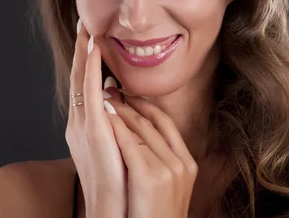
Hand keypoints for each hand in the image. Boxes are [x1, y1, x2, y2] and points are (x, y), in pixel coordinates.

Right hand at [65, 20, 127, 216]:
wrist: (112, 214)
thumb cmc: (118, 188)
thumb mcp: (116, 150)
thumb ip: (114, 124)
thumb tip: (117, 100)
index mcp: (86, 129)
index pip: (84, 88)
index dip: (85, 63)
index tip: (91, 39)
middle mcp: (79, 125)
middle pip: (78, 79)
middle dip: (80, 52)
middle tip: (85, 25)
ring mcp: (83, 128)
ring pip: (80, 82)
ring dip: (83, 54)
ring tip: (87, 30)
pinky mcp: (92, 132)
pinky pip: (89, 93)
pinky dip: (90, 70)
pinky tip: (93, 51)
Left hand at [102, 89, 197, 217]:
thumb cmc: (152, 214)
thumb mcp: (164, 184)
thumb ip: (157, 160)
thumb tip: (140, 137)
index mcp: (186, 162)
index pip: (165, 122)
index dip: (144, 104)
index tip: (127, 91)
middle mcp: (180, 163)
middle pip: (151, 121)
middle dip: (127, 101)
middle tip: (109, 85)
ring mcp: (168, 170)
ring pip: (140, 130)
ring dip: (119, 109)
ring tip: (102, 94)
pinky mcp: (150, 177)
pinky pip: (129, 145)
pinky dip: (115, 128)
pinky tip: (102, 114)